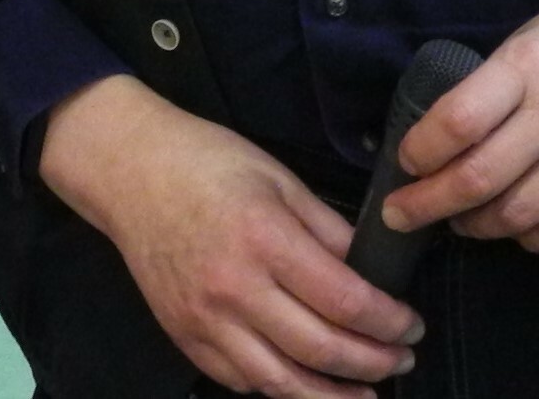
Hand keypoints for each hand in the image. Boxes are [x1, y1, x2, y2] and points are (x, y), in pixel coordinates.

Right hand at [41, 74, 420, 398]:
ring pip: (282, 383)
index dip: (389, 321)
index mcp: (264, 238)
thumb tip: (372, 272)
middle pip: (321, 350)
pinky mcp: (184, 336)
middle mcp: (233, 287)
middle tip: (400, 357)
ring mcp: (204, 319)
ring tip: (366, 395)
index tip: (411, 324)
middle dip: (374, 362)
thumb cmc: (205, 162)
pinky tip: (305, 381)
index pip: (345, 301)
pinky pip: (242, 381)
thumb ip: (327, 229)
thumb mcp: (277, 178)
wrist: (127, 170)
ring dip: (333, 397)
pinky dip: (281, 388)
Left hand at [382, 0, 538, 251]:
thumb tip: (441, 135)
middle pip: (479, 179)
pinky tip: (515, 228)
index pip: (457, 122)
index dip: (420, 150)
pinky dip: (532, 238)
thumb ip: (491, 86)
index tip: (404, 163)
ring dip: (477, 226)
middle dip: (427, 205)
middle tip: (401, 215)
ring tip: (459, 221)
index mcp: (526, 67)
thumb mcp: (529, 37)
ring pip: (519, 215)